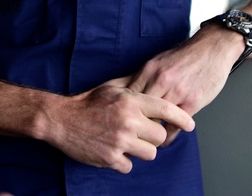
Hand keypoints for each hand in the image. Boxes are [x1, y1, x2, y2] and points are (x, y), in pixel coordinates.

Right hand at [43, 78, 193, 173]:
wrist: (61, 119)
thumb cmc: (87, 102)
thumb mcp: (112, 88)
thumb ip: (134, 89)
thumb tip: (156, 85)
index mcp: (130, 101)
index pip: (166, 110)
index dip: (182, 118)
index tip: (190, 124)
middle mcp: (128, 120)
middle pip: (160, 136)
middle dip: (153, 137)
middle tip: (142, 134)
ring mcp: (120, 141)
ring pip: (149, 153)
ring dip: (140, 150)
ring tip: (127, 142)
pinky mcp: (110, 157)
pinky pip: (130, 166)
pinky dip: (123, 161)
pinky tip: (113, 150)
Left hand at [124, 25, 242, 144]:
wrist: (211, 50)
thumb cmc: (184, 57)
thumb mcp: (159, 61)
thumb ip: (144, 77)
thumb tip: (126, 90)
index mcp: (149, 70)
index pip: (127, 94)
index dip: (122, 109)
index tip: (120, 119)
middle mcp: (160, 81)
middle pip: (138, 109)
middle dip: (133, 122)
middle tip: (129, 134)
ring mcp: (176, 93)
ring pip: (154, 119)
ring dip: (149, 132)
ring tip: (144, 141)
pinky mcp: (191, 103)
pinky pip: (174, 126)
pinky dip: (167, 136)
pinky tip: (163, 140)